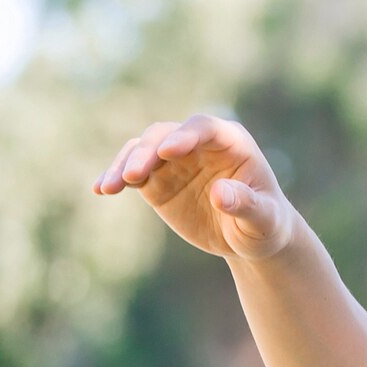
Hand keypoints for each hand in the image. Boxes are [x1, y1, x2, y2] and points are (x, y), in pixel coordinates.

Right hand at [92, 114, 298, 261]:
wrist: (249, 237)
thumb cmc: (266, 224)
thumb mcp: (264, 219)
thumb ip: (246, 205)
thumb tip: (221, 193)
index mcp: (231, 142)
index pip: (205, 128)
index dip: (186, 136)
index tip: (169, 151)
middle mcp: (198, 144)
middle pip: (165, 136)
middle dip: (147, 152)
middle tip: (132, 176)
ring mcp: (173, 160)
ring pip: (141, 150)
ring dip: (123, 165)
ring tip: (110, 187)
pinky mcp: (156, 179)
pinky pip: (129, 172)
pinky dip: (114, 178)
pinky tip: (101, 189)